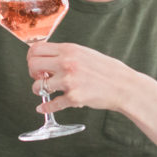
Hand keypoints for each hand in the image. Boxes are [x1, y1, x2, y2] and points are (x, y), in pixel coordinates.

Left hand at [26, 41, 156, 150]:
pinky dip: (45, 108)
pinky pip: (51, 104)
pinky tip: (43, 108)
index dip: (31, 58)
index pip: (37, 49)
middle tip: (40, 78)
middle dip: (32, 73)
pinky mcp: (74, 98)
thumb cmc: (107, 70)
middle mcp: (67, 63)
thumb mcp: (85, 53)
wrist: (124, 86)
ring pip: (38, 86)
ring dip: (38, 90)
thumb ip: (66, 54)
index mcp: (69, 49)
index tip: (36, 65)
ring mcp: (70, 81)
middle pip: (33, 65)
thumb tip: (47, 58)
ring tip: (45, 91)